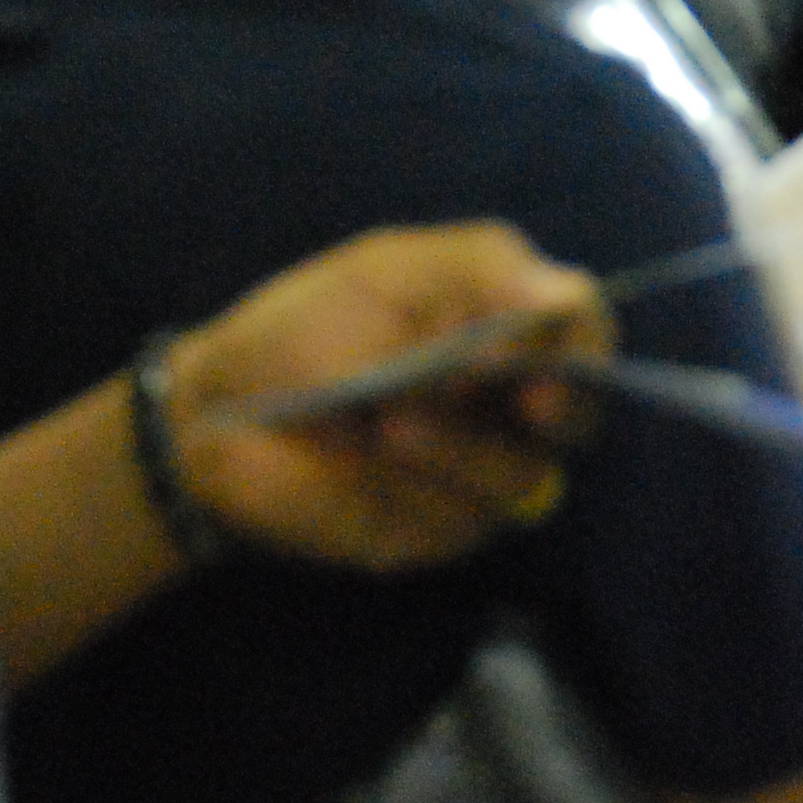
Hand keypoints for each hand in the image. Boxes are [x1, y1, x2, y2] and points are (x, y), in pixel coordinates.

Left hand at [161, 223, 610, 573]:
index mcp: (504, 326)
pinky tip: (366, 460)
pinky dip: (415, 488)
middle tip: (517, 398)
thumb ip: (481, 271)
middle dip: (553, 407)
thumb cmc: (307, 328)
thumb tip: (568, 293)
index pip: (584, 329)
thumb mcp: (390, 271)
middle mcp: (507, 403)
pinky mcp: (436, 531)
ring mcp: (477, 474)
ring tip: (387, 421)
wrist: (218, 414)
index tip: (544, 346)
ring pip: (521, 475)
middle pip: (580, 415)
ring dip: (461, 447)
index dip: (582, 341)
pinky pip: (458, 520)